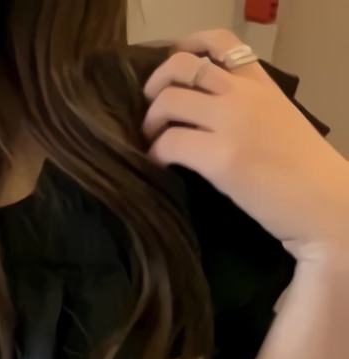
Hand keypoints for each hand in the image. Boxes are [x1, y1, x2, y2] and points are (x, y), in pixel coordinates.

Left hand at [143, 29, 348, 266]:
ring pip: (168, 101)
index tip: (170, 75)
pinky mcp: (220, 158)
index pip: (219, 42)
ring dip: (150, 122)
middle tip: (153, 116)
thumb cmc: (299, 170)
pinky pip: (169, 143)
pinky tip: (160, 166)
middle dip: (155, 88)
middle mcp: (245, 95)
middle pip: (181, 67)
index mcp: (261, 83)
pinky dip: (154, 154)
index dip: (184, 50)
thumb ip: (244, 107)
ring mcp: (232, 123)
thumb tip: (201, 113)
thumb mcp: (275, 120)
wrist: (324, 201)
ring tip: (153, 143)